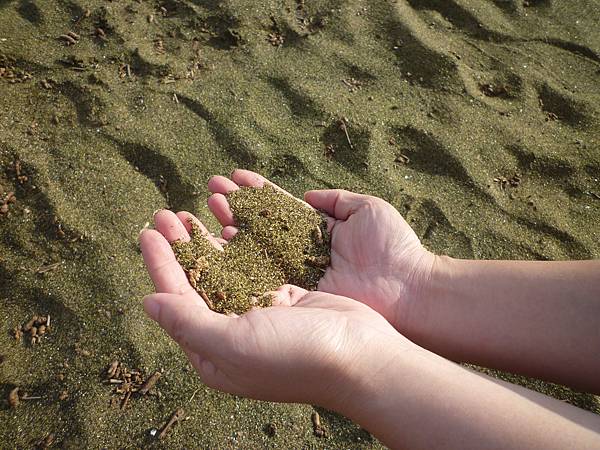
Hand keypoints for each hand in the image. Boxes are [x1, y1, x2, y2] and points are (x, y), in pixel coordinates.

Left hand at [139, 210, 407, 406]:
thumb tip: (148, 302)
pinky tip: (230, 226)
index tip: (147, 230)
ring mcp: (260, 316)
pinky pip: (253, 267)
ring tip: (193, 212)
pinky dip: (239, 246)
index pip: (176, 300)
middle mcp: (233, 335)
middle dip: (180, 248)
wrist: (362, 356)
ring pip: (224, 271)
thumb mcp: (234, 344)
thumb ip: (188, 323)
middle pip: (197, 283)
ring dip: (208, 243)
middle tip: (166, 214)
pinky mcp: (284, 299)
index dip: (160, 264)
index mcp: (213, 353)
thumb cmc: (296, 356)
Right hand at [206, 169, 435, 332]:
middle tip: (208, 191)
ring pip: (254, 247)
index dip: (256, 191)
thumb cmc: (393, 246)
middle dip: (234, 206)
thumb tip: (307, 194)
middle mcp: (300, 250)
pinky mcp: (294, 293)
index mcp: (317, 228)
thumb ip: (336, 200)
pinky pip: (261, 275)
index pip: (279, 206)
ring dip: (229, 228)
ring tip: (206, 210)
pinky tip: (217, 243)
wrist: (407, 290)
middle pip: (259, 225)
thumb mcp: (367, 209)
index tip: (233, 176)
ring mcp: (295, 272)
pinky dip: (238, 260)